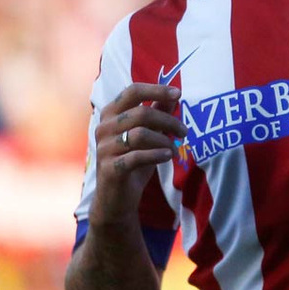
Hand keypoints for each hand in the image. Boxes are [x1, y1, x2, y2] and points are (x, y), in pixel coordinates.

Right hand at [90, 83, 185, 228]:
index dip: (156, 89)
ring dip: (164, 140)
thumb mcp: (148, 134)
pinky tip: (168, 157)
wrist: (116, 200)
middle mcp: (104, 127)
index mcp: (111, 113)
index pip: (133, 91)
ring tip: (175, 149)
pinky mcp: (109, 169)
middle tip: (184, 132)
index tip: (178, 93)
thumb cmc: (133, 161)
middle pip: (141, 113)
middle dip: (168, 121)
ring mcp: (104, 148)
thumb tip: (174, 95)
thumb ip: (157, 113)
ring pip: (140, 134)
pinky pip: (136, 156)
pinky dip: (157, 154)